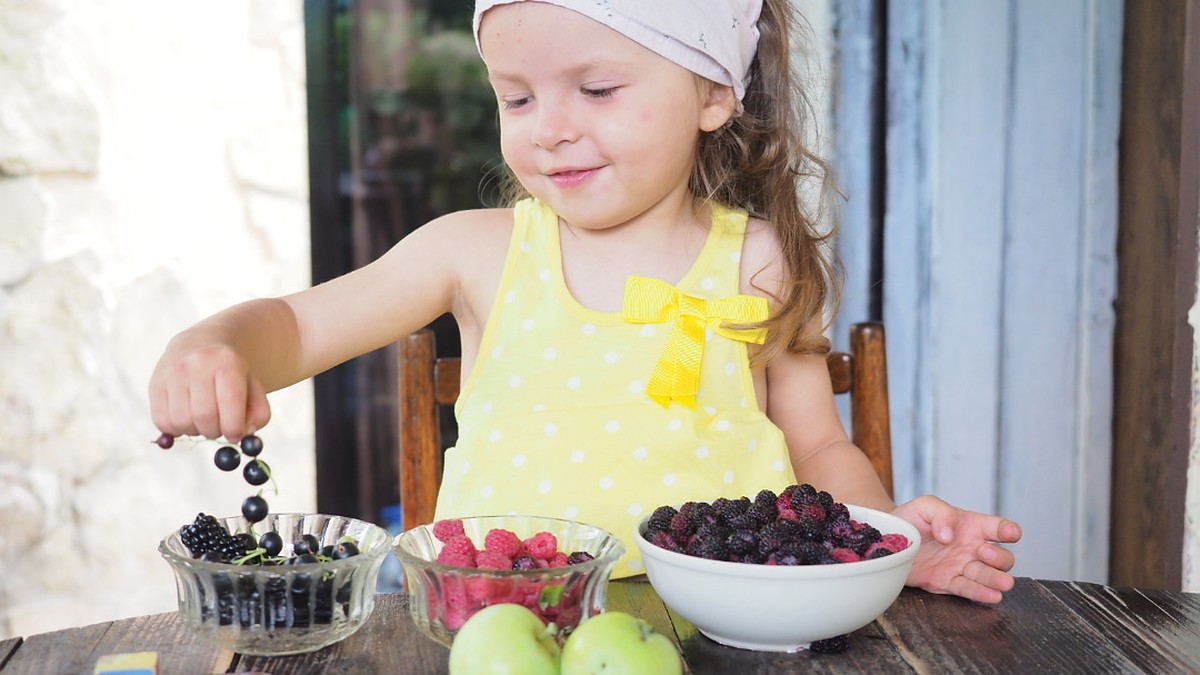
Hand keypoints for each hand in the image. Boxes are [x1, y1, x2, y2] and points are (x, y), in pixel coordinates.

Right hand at [148, 340, 270, 440]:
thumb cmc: (231, 374)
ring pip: (181, 421)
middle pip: (204, 416)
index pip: (230, 401)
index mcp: (227, 361)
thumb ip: (259, 413)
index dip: (234, 427)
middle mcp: (197, 363)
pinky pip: (162, 421)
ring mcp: (173, 372)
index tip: (235, 434)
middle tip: (219, 428)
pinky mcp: (155, 383)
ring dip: (195, 431)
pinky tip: (186, 418)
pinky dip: (176, 429)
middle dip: (215, 431)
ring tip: (202, 420)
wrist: (200, 345)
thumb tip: (246, 433)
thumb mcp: (254, 386)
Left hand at [891, 495, 1021, 603]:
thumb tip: (950, 535)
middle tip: (985, 553)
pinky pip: (968, 589)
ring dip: (996, 579)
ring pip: (989, 576)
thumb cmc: (911, 519)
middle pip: (1002, 557)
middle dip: (1000, 558)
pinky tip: (992, 596)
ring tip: (1003, 583)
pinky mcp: (948, 582)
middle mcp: (972, 548)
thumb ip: (942, 513)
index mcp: (971, 526)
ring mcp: (962, 567)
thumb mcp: (925, 506)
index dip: (1009, 530)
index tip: (1012, 534)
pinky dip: (981, 593)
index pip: (998, 527)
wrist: (888, 539)